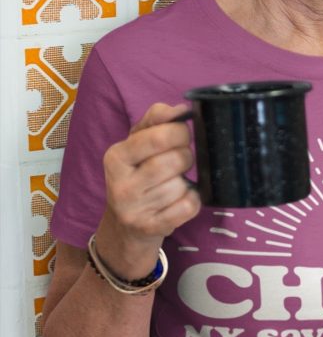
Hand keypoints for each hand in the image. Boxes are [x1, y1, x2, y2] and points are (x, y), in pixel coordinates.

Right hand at [98, 102, 200, 270]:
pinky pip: (188, 206)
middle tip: (181, 160)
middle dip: (186, 157)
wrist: (125, 227)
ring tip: (174, 183)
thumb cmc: (137, 176)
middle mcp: (120, 183)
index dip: (180, 132)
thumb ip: (156, 121)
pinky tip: (181, 199)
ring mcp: (134, 209)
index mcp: (115, 156)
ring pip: (181, 185)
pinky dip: (192, 200)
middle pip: (174, 160)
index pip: (159, 136)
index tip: (181, 136)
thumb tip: (181, 109)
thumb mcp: (137, 145)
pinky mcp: (150, 228)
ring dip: (186, 182)